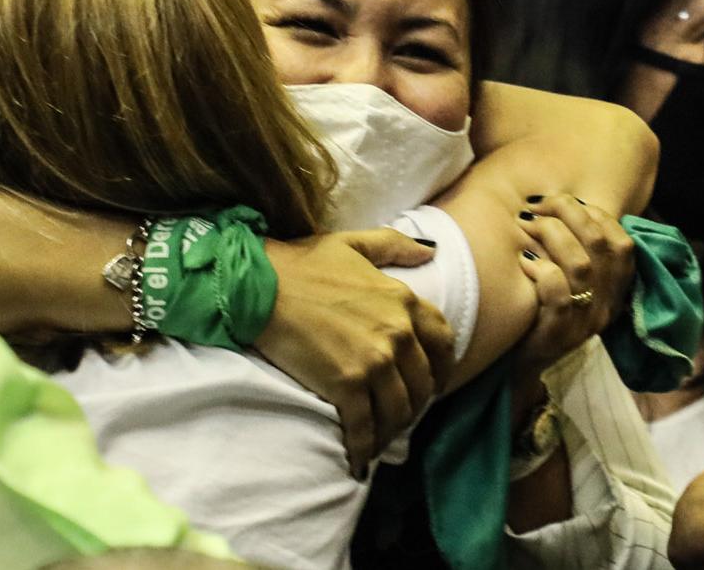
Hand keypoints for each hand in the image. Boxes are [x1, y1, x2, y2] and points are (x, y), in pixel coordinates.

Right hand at [257, 228, 457, 476]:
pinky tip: (358, 460)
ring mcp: (374, 361)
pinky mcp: (347, 385)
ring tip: (378, 438)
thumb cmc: (303, 262)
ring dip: (390, 431)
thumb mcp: (355, 243)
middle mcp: (397, 333)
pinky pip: (365, 427)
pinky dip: (364, 449)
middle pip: (422, 384)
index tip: (432, 383)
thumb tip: (428, 252)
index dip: (442, 368)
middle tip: (398, 415)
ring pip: (399, 411)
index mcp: (403, 300)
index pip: (443, 342)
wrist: (261, 285)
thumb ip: (396, 246)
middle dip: (413, 405)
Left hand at [512, 194, 632, 369]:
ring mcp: (585, 322)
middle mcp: (607, 306)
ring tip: (526, 225)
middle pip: (600, 244)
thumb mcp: (569, 279)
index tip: (563, 201)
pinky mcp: (559, 335)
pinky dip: (540, 269)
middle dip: (568, 213)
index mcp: (616, 289)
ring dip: (550, 235)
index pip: (623, 242)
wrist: (524, 363)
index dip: (595, 214)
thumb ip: (576, 247)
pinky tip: (522, 261)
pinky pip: (558, 294)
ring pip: (580, 265)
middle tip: (537, 206)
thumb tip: (563, 201)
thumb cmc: (543, 308)